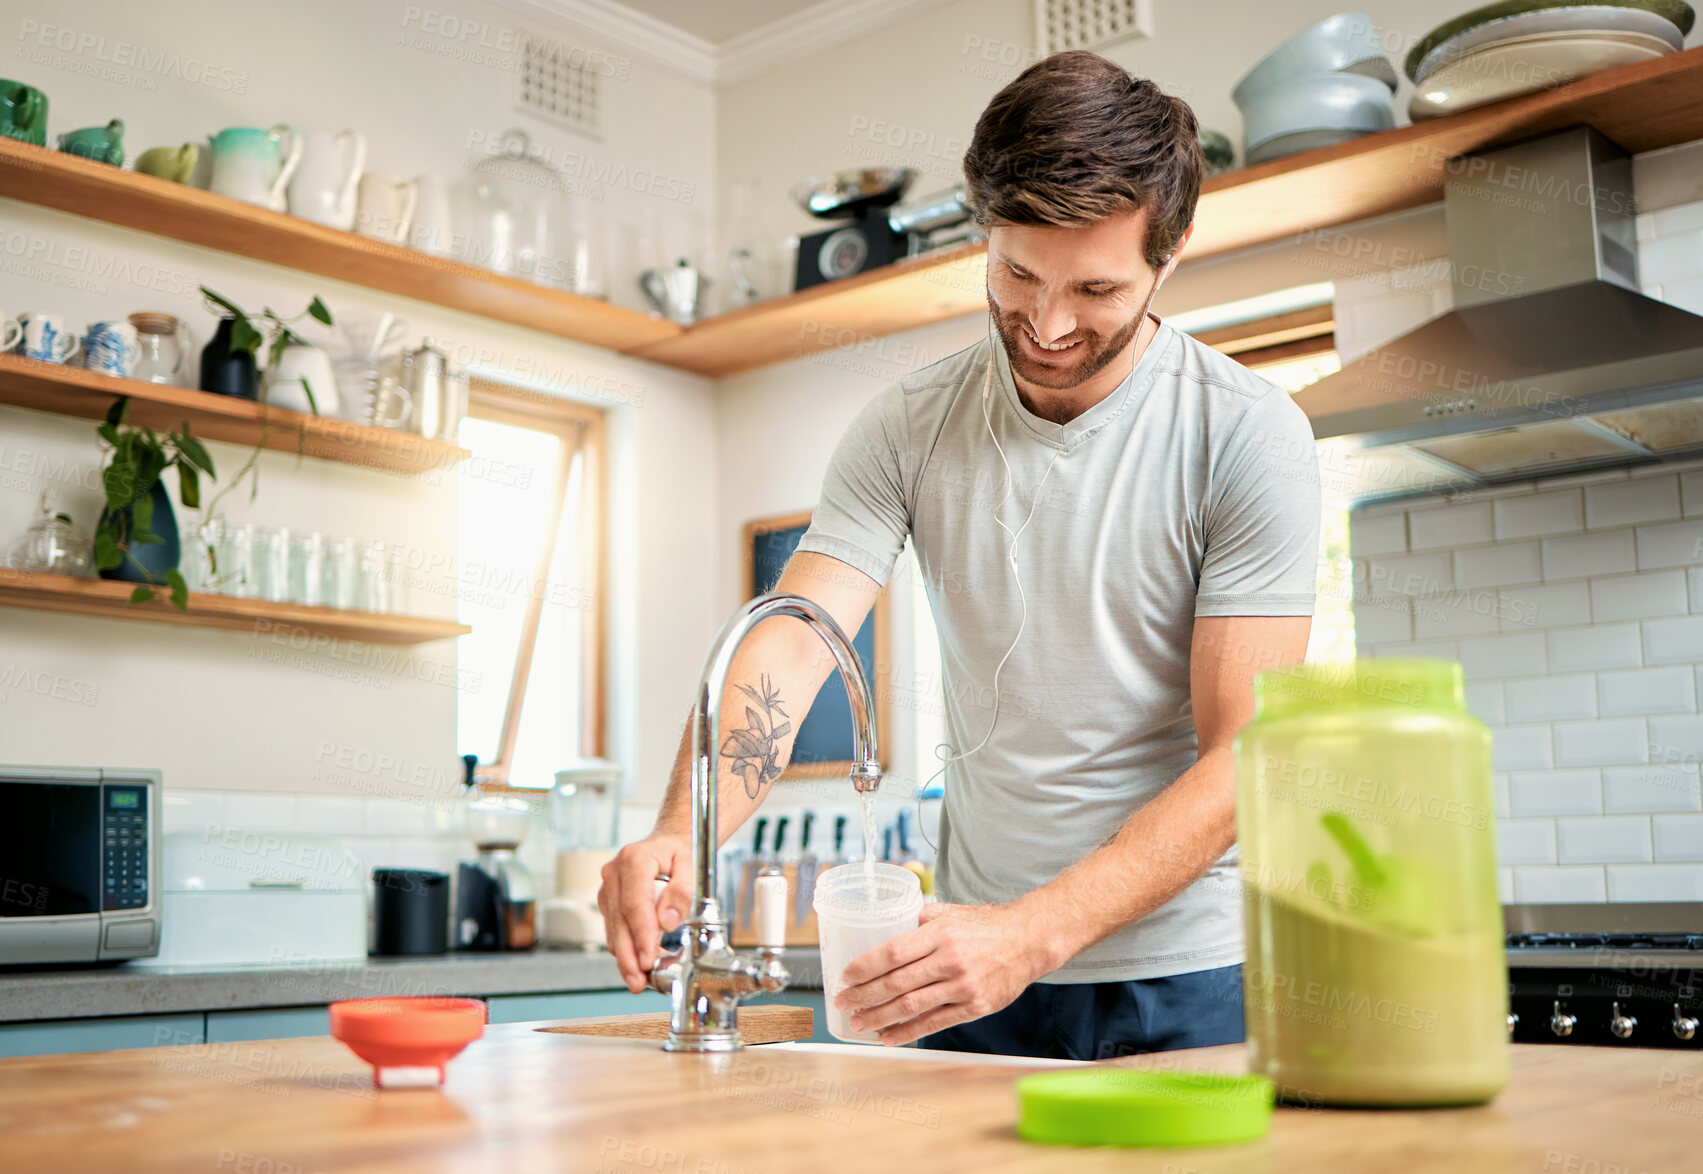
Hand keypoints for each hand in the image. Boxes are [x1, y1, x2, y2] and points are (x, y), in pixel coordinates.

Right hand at [598, 834, 692, 992]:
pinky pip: (614, 929)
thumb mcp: (691, 864)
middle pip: (619, 922)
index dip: (641, 935)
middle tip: (638, 982)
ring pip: (613, 929)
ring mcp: (608, 888)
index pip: (634, 904)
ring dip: (625, 957)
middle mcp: (614, 874)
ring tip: (638, 980)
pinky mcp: (608, 902)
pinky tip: (636, 964)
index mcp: (634, 860)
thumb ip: (682, 891)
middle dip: (629, 956)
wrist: (666, 844)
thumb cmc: (679, 853)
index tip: (648, 958)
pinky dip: (625, 948)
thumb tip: (667, 921)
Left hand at [833, 902, 1056, 1046]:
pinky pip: (934, 1023)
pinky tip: (889, 1036)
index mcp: (940, 933)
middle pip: (897, 982)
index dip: (865, 967)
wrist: (1028, 941)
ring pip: (912, 1006)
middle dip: (864, 996)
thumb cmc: (985, 926)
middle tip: (843, 1003)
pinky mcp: (974, 1006)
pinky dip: (908, 1032)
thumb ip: (919, 920)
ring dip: (880, 1017)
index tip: (845, 976)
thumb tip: (885, 926)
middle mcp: (950, 959)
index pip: (893, 952)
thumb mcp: (951, 912)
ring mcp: (963, 986)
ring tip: (859, 1023)